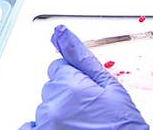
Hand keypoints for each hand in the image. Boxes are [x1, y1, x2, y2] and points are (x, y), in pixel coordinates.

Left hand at [20, 25, 147, 129]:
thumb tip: (60, 32)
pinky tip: (63, 129)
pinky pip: (30, 127)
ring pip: (45, 108)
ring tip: (82, 125)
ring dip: (59, 113)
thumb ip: (82, 58)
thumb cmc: (123, 126)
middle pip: (52, 88)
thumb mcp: (111, 88)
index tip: (89, 93)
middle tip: (89, 113)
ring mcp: (46, 124)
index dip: (77, 80)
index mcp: (71, 86)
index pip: (59, 68)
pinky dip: (42, 127)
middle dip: (68, 96)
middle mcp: (54, 105)